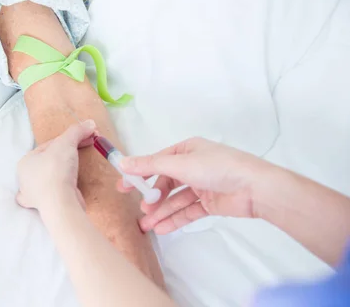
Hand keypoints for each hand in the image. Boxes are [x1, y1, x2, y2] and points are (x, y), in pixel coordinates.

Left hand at [16, 120, 95, 212]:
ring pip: (48, 179)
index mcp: (25, 162)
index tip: (85, 137)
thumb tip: (90, 123)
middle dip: (65, 155)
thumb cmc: (56, 170)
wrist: (60, 203)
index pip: (49, 145)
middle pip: (49, 161)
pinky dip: (56, 192)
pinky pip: (51, 195)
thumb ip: (77, 131)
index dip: (68, 139)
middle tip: (83, 149)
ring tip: (74, 169)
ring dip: (59, 173)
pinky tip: (60, 191)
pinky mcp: (45, 207)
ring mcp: (34, 195)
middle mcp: (26, 180)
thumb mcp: (67, 143)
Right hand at [118, 137, 275, 233]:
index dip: (140, 174)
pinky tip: (162, 228)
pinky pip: (188, 211)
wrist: (255, 188)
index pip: (157, 162)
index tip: (123, 186)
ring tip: (147, 225)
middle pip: (166, 182)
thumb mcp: (179, 164)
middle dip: (152, 197)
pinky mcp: (210, 203)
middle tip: (140, 209)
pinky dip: (175, 219)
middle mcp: (193, 166)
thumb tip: (123, 162)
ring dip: (161, 211)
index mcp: (187, 150)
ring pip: (175, 199)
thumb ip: (150, 165)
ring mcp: (202, 185)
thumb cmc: (217, 168)